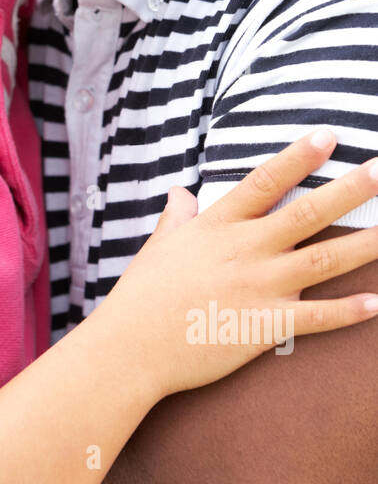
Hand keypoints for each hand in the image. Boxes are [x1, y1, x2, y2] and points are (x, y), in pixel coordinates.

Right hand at [92, 128, 377, 399]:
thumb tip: (179, 193)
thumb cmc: (140, 296)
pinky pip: (317, 317)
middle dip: (350, 190)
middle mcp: (244, 250)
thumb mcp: (157, 246)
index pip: (265, 182)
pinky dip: (349, 311)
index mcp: (218, 226)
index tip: (329, 136)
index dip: (299, 157)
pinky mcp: (265, 326)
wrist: (131, 347)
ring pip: (324, 260)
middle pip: (307, 214)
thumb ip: (176, 218)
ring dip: (365, 244)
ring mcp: (258, 288)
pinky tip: (377, 302)